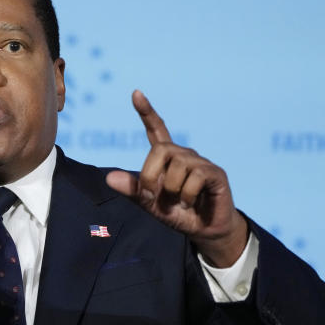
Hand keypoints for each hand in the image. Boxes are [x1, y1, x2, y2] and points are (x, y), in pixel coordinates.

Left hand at [105, 90, 247, 266]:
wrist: (204, 231)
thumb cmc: (178, 214)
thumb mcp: (150, 205)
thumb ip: (132, 191)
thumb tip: (109, 177)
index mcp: (167, 159)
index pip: (157, 129)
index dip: (147, 112)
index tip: (136, 93)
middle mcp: (184, 156)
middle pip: (161, 150)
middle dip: (150, 175)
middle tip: (151, 195)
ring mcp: (201, 163)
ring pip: (178, 165)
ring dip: (171, 190)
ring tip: (178, 202)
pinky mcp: (215, 174)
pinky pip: (196, 176)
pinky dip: (187, 195)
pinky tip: (190, 203)